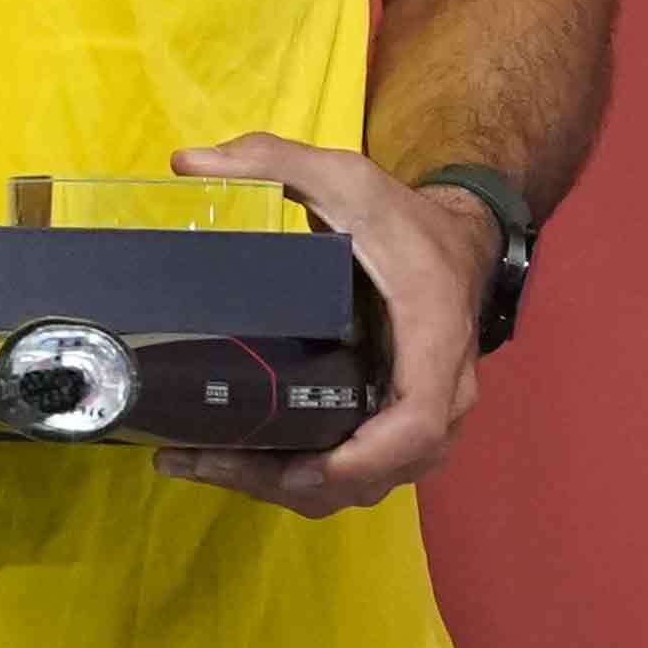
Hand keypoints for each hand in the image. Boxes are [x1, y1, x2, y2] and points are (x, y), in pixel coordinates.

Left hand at [150, 134, 492, 515]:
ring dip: (287, 488)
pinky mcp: (402, 426)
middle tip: (204, 462)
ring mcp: (426, 419)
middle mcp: (441, 393)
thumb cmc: (402, 217)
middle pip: (378, 471)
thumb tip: (187, 160)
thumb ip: (272, 159)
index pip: (417, 423)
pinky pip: (362, 472)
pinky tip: (237, 461)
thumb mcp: (344, 175)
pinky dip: (303, 479)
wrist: (460, 240)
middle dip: (291, 482)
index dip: (365, 457)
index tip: (302, 467)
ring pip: (365, 482)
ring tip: (201, 464)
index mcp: (432, 338)